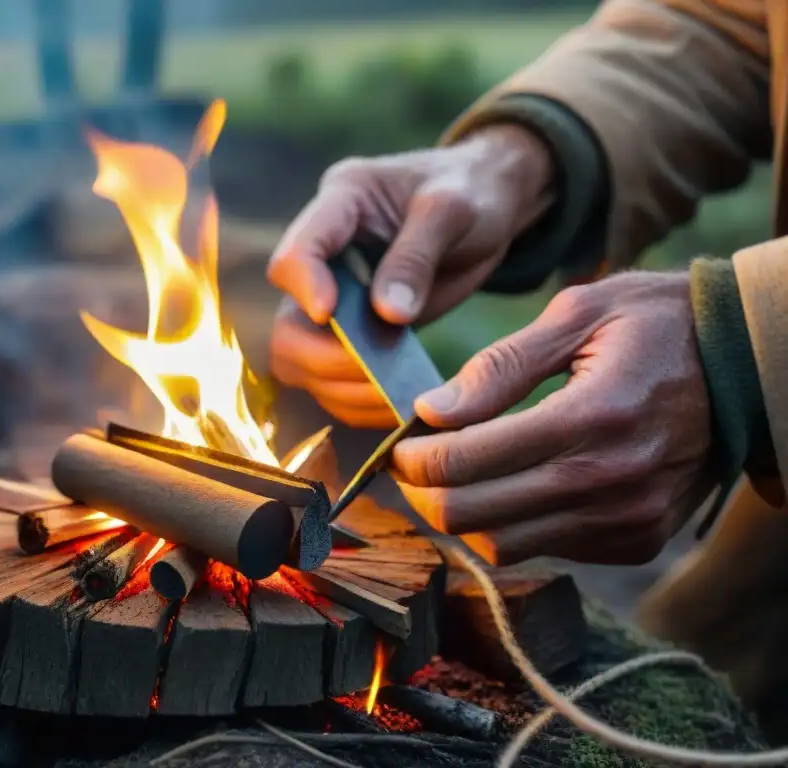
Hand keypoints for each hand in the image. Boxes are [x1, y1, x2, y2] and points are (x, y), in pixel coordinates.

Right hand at [268, 126, 552, 428]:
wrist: (486, 201)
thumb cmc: (470, 190)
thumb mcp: (454, 209)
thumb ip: (417, 256)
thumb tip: (388, 316)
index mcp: (340, 203)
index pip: (296, 254)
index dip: (304, 289)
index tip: (331, 315)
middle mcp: (324, 256)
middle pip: (287, 326)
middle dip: (325, 358)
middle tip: (376, 372)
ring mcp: (334, 300)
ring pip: (301, 364)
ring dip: (342, 388)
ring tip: (394, 396)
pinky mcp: (352, 333)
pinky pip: (333, 383)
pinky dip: (360, 401)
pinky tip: (396, 403)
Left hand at [391, 272, 714, 565]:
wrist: (750, 366)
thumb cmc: (660, 324)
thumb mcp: (580, 314)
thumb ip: (500, 366)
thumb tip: (431, 410)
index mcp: (592, 417)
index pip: (468, 460)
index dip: (415, 458)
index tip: (399, 444)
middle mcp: (610, 482)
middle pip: (474, 517)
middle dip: (424, 495)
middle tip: (410, 467)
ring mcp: (626, 520)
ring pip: (504, 546)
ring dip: (463, 516)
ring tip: (453, 476)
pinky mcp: (636, 540)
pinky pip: (546, 550)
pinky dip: (512, 525)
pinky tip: (510, 486)